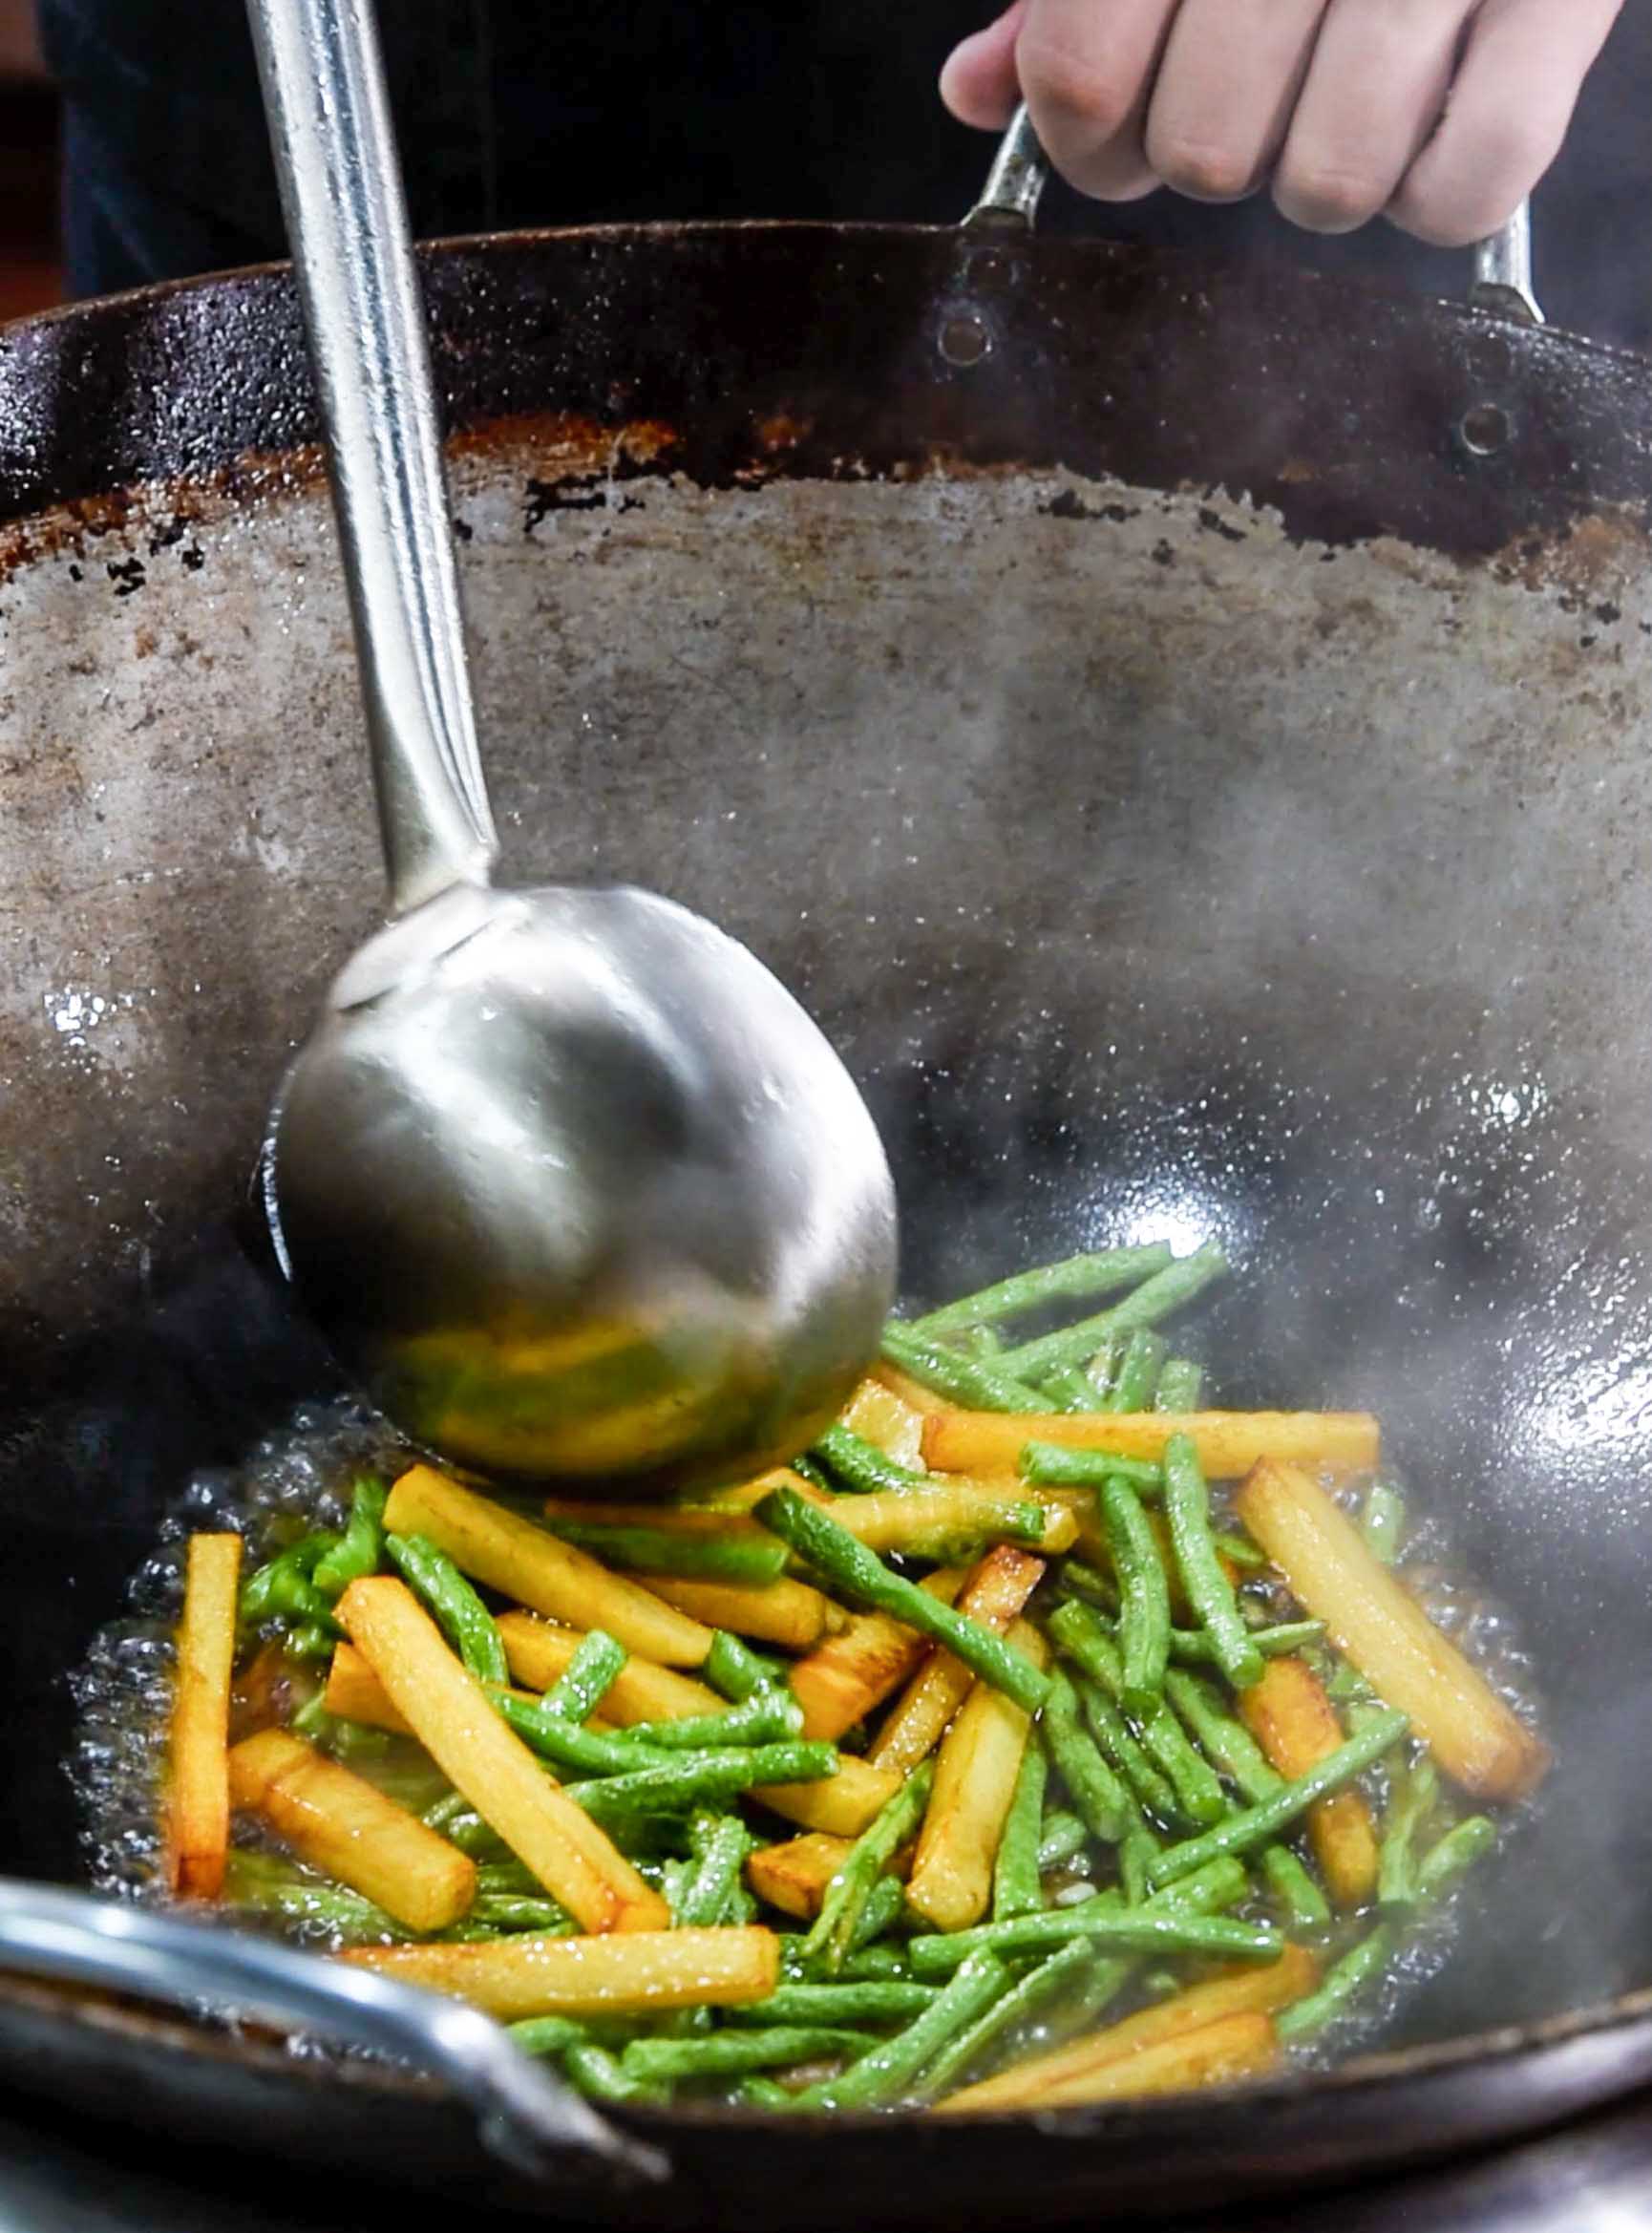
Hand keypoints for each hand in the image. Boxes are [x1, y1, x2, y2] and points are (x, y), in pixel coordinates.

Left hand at [941, 0, 1622, 246]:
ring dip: (1324, 176)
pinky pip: (1463, 184)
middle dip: (1215, 151)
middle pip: (1202, 152)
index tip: (1116, 125)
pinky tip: (1431, 121)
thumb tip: (977, 90)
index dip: (1087, 139)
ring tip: (1353, 90)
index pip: (1078, 79)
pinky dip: (1438, 191)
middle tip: (1260, 89)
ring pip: (1328, 186)